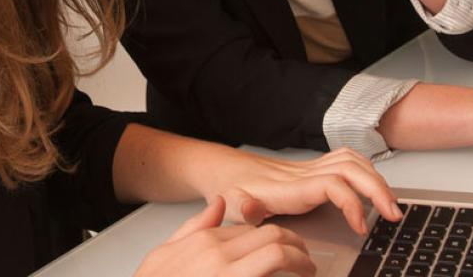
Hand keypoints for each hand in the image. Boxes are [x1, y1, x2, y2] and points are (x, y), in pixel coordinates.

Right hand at [134, 197, 314, 276]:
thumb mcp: (164, 254)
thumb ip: (194, 227)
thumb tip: (217, 203)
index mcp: (205, 242)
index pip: (253, 228)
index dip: (274, 237)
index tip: (285, 247)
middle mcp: (219, 256)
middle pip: (273, 236)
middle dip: (297, 245)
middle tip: (305, 259)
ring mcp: (230, 275)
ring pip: (280, 254)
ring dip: (302, 261)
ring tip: (307, 271)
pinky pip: (272, 276)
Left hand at [211, 147, 401, 234]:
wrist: (224, 170)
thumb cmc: (230, 190)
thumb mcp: (229, 203)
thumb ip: (242, 208)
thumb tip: (252, 208)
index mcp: (290, 187)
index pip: (332, 184)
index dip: (352, 203)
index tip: (361, 227)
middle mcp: (304, 174)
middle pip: (351, 169)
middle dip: (377, 189)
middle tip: (394, 216)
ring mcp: (309, 170)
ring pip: (352, 162)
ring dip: (376, 179)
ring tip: (391, 205)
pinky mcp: (312, 170)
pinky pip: (346, 161)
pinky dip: (366, 170)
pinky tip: (373, 186)